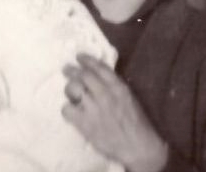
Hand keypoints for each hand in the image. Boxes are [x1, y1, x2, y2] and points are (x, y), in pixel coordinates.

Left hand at [62, 54, 167, 171]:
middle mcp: (105, 94)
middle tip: (66, 69)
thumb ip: (114, 87)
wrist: (139, 148)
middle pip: (82, 75)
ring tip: (70, 92)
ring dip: (69, 88)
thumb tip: (98, 77)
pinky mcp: (85, 123)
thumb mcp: (129, 99)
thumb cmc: (137, 124)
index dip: (86, 60)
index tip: (79, 57)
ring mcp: (93, 108)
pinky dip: (67, 109)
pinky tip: (72, 111)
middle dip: (72, 70)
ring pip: (72, 88)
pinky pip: (67, 109)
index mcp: (119, 88)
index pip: (99, 67)